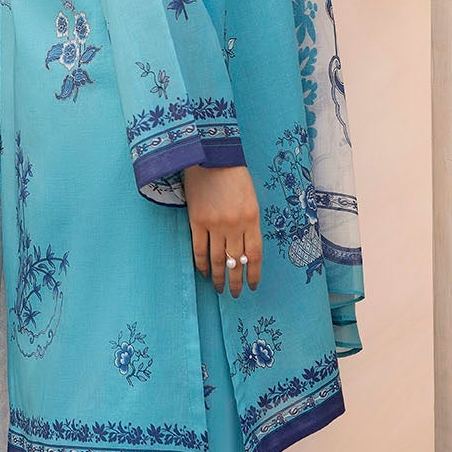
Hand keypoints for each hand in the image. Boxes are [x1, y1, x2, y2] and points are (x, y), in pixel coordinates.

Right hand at [181, 163, 261, 297]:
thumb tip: (245, 250)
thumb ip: (249, 223)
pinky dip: (201, 263)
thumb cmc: (233, 175)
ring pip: (218, 259)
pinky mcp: (196, 221)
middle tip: (234, 294)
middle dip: (236, 281)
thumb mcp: (250, 199)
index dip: (254, 274)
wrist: (210, 156)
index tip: (253, 286)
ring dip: (219, 277)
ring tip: (218, 288)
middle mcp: (234, 225)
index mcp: (252, 219)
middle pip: (237, 261)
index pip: (255, 255)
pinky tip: (204, 272)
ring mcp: (214, 224)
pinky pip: (199, 249)